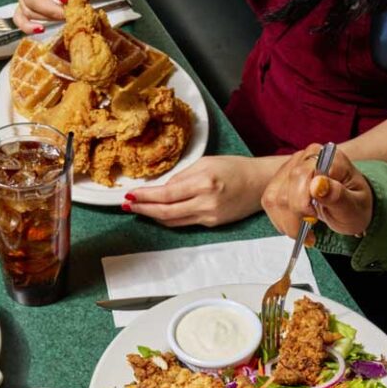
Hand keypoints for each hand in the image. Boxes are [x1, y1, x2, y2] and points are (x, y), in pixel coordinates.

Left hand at [124, 156, 277, 227]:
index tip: (129, 195)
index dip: (144, 197)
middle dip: (143, 209)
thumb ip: (181, 177)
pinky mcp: (211, 224)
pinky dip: (168, 218)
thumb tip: (160, 189)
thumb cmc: (234, 168)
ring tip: (136, 209)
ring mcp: (209, 217)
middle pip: (165, 212)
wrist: (260, 184)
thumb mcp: (205, 163)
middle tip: (126, 206)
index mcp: (204, 183)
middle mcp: (206, 203)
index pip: (166, 194)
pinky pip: (183, 223)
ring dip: (152, 216)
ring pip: (172, 221)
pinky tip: (158, 212)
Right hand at [261, 144, 373, 238]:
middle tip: (311, 233)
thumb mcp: (354, 206)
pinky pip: (269, 203)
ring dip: (286, 223)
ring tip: (305, 232)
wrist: (350, 206)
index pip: (300, 176)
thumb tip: (317, 184)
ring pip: (273, 199)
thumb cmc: (355, 205)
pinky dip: (281, 221)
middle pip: (285, 190)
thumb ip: (337, 195)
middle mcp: (306, 158)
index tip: (313, 220)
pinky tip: (296, 226)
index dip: (301, 203)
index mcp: (328, 158)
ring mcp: (290, 167)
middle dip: (295, 218)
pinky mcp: (280, 181)